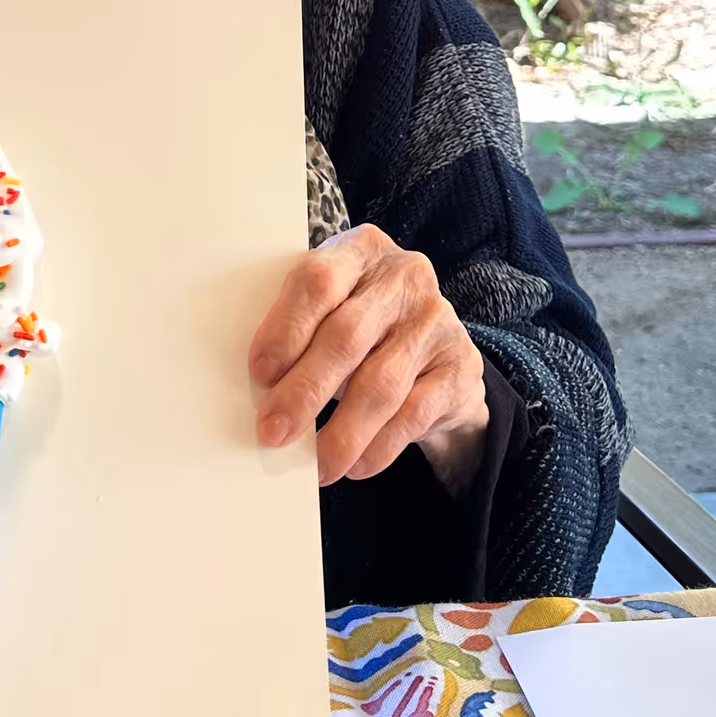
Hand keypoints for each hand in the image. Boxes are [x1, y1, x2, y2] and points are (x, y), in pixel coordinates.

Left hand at [248, 223, 488, 493]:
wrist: (435, 349)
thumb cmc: (363, 325)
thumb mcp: (333, 308)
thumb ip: (299, 328)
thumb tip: (256, 390)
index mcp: (360, 250)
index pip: (317, 281)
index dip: (285, 328)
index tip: (259, 373)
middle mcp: (404, 277)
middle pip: (346, 337)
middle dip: (304, 391)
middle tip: (273, 431)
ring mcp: (437, 321)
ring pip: (381, 383)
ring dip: (342, 432)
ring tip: (315, 465)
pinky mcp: (459, 367)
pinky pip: (413, 414)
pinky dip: (378, 447)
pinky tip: (354, 466)